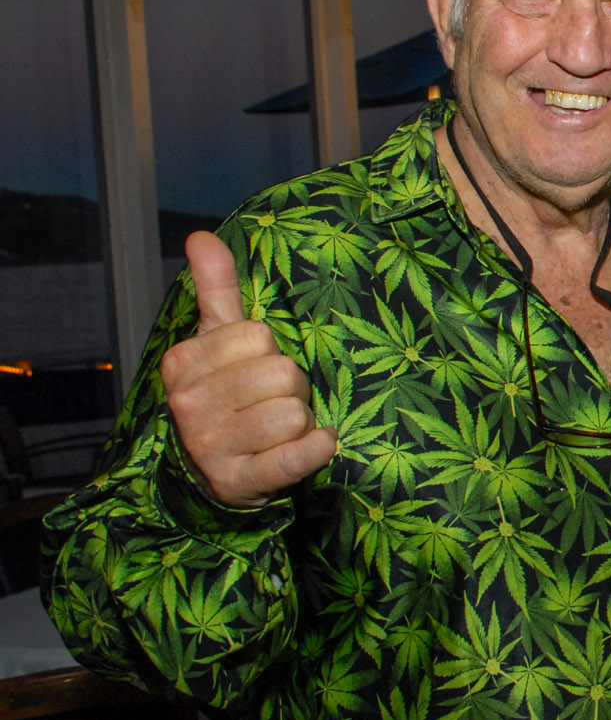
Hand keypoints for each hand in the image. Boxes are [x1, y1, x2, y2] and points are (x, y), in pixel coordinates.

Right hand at [159, 232, 336, 506]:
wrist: (207, 470)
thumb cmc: (224, 393)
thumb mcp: (216, 340)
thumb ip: (215, 288)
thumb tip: (202, 237)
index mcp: (185, 362)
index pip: (259, 335)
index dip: (272, 351)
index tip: (257, 368)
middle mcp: (191, 404)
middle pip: (282, 373)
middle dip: (293, 387)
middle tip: (274, 400)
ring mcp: (212, 446)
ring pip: (292, 413)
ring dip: (302, 421)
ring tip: (281, 428)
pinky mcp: (239, 482)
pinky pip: (297, 457)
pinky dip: (316, 449)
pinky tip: (316, 443)